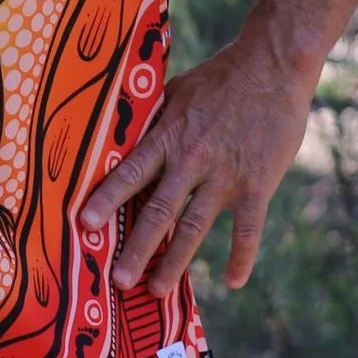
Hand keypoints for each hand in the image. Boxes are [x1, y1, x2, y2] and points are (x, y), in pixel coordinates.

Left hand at [77, 36, 315, 293]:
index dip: (107, 199)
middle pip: (158, 212)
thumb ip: (155, 119)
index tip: (85, 224)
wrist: (273, 66)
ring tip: (157, 291)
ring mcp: (224, 176)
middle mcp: (191, 160)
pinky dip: (241, 258)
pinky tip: (233, 282)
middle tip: (119, 280)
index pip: (130, 173)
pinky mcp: (256, 185)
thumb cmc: (222, 76)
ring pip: (194, 229)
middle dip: (136, 249)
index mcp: (169, 136)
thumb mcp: (178, 91)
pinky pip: (247, 230)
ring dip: (175, 263)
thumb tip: (125, 134)